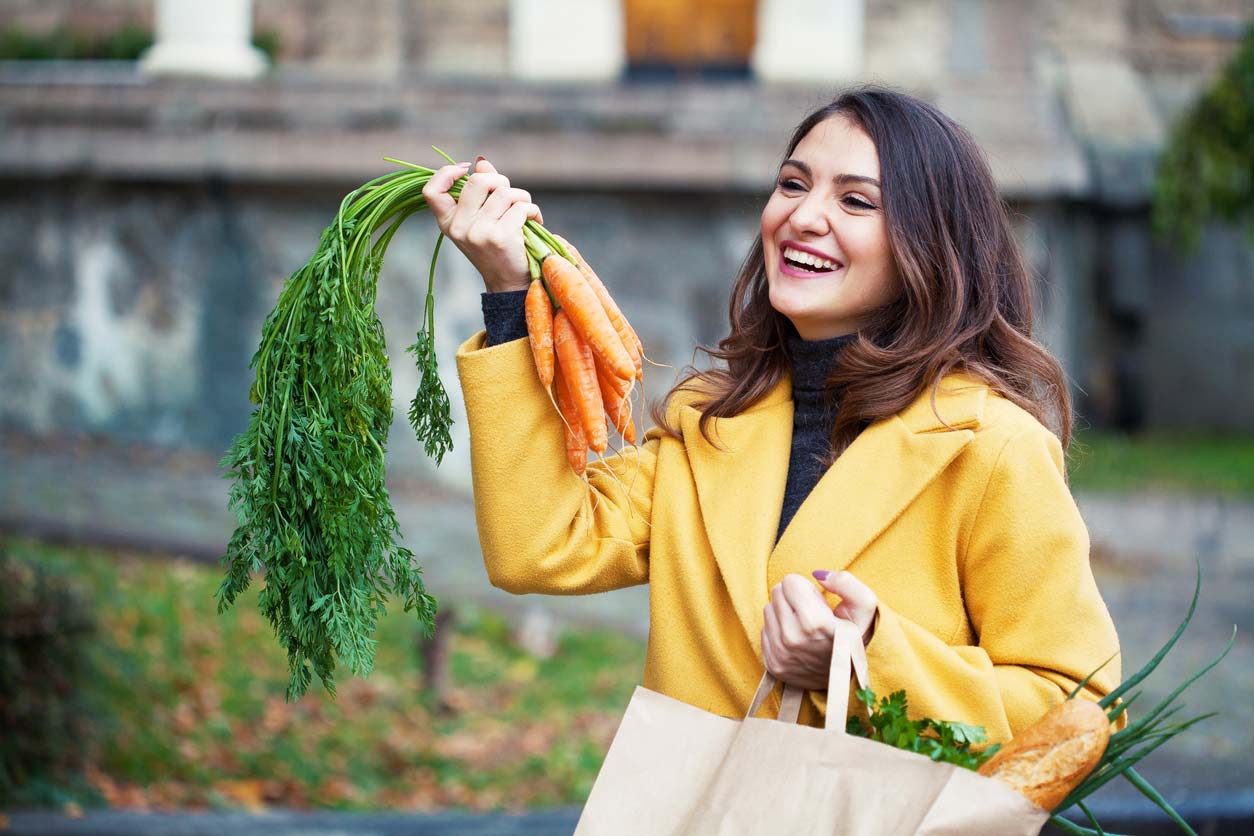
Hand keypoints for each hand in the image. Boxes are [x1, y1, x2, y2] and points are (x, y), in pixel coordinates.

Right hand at [421, 157, 542, 292]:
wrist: (509, 283)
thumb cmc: (497, 247)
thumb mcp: (481, 220)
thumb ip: (481, 191)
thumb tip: (481, 162)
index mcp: (448, 222)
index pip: (431, 191)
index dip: (446, 173)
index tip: (466, 169)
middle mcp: (459, 228)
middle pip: (479, 181)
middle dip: (501, 181)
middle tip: (510, 197)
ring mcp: (478, 233)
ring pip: (505, 193)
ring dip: (522, 198)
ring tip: (525, 213)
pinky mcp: (500, 237)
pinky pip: (521, 207)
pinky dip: (533, 211)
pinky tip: (533, 222)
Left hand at [761, 571, 877, 690]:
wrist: (850, 679)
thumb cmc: (856, 638)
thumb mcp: (864, 606)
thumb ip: (846, 582)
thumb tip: (818, 574)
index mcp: (813, 622)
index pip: (789, 582)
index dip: (807, 588)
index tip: (819, 603)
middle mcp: (792, 638)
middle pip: (777, 593)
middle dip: (794, 598)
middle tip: (812, 614)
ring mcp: (780, 654)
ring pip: (768, 610)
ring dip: (784, 613)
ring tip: (805, 627)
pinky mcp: (772, 664)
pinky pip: (764, 631)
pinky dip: (778, 631)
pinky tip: (797, 640)